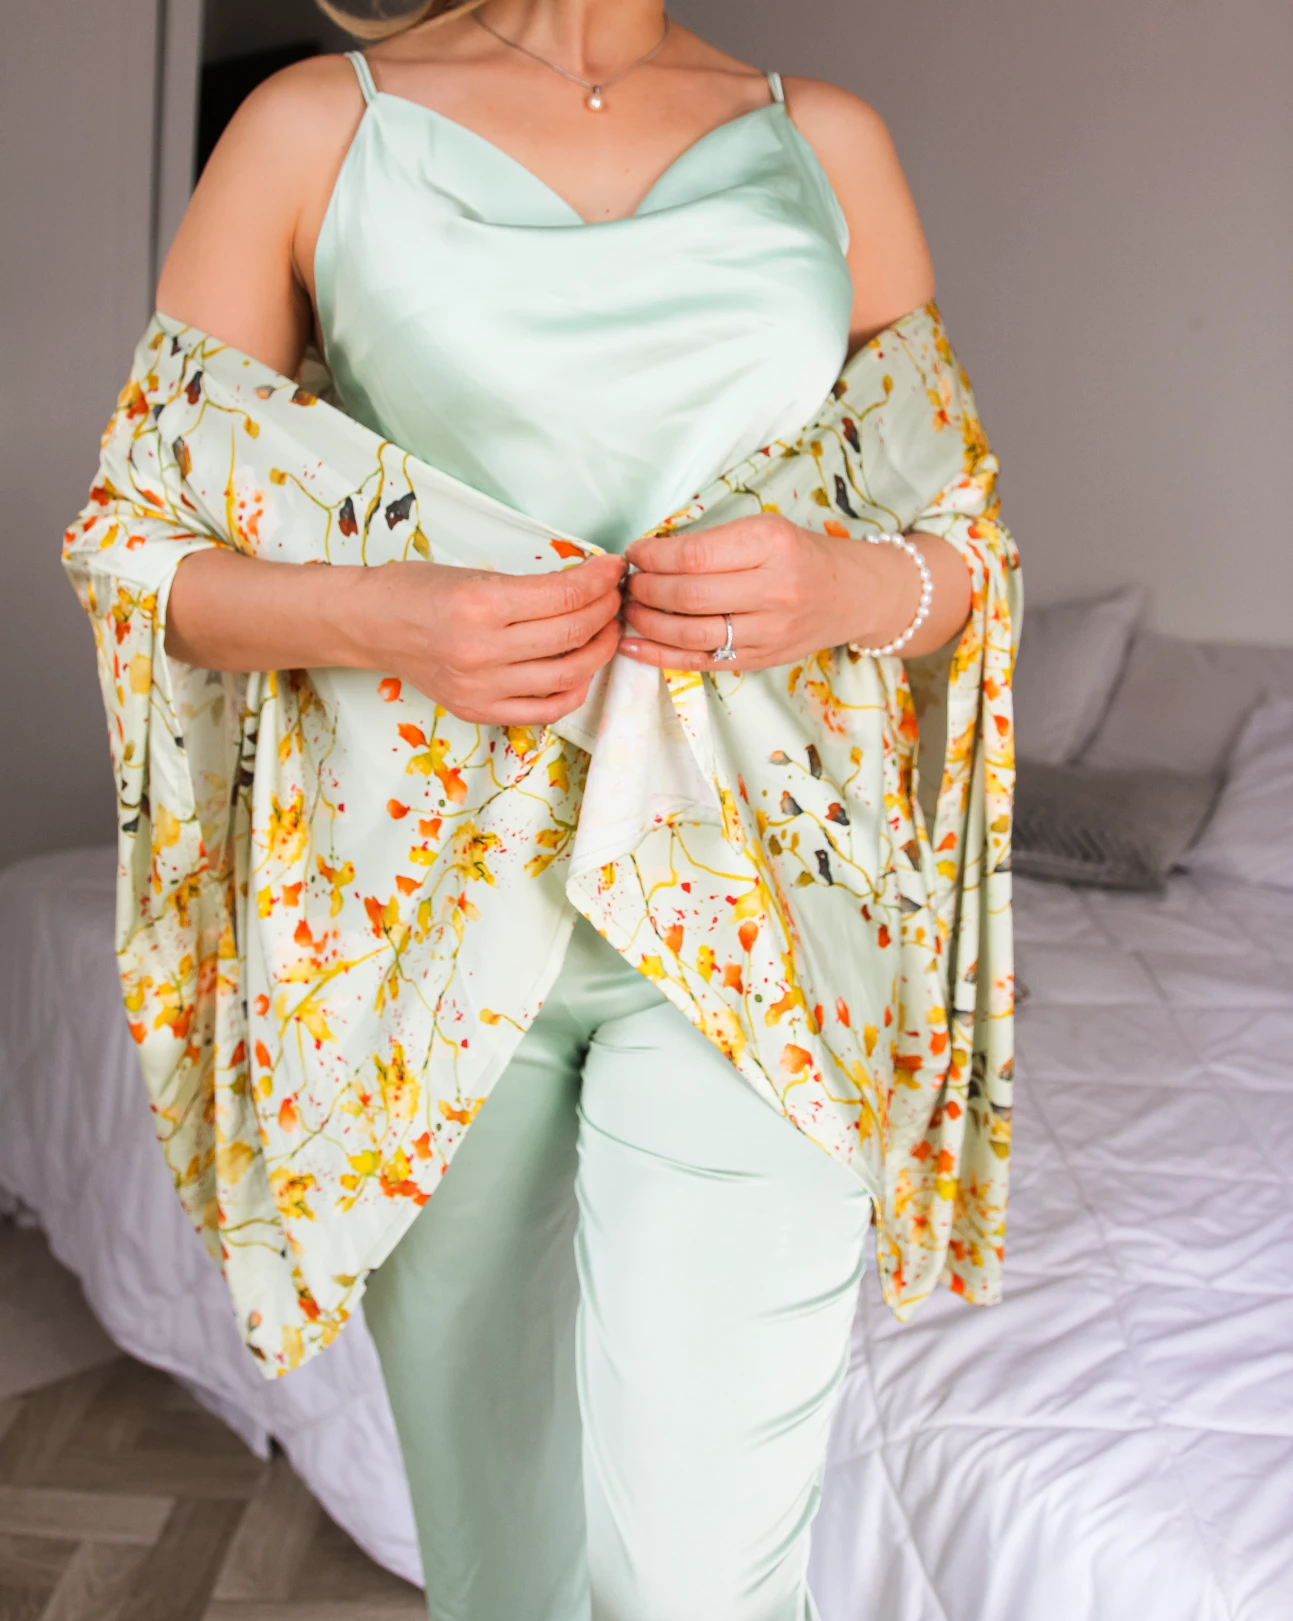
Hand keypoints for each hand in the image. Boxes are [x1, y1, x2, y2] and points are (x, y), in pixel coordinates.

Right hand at [353, 553, 625, 723]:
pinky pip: (546, 710)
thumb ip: (530, 587)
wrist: (370, 624)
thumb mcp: (475, 575)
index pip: (565, 596)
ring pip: (568, 674)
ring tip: (607, 630)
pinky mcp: (480, 710)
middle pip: (573, 633)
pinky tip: (581, 669)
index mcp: (480, 605)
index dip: (599, 580)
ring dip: (599, 649)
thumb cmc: (417, 590)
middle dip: (607, 610)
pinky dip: (574, 690)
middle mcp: (482, 651)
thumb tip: (587, 586)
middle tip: (616, 596)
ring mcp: (482, 688)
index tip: (613, 569)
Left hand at [619, 516, 901, 670]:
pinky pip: (700, 662)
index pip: (695, 555)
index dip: (653, 556)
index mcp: (772, 545)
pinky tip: (633, 646)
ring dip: (647, 622)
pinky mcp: (759, 660)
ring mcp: (768, 632)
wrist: (850, 595)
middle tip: (629, 583)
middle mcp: (774, 590)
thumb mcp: (765, 530)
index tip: (634, 553)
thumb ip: (714, 542)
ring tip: (630, 609)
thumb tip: (649, 555)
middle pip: (689, 595)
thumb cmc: (799, 554)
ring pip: (690, 633)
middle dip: (645, 589)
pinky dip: (659, 656)